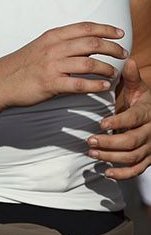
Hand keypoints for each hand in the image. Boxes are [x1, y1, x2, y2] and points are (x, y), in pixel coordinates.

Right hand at [0, 22, 124, 109]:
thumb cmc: (19, 66)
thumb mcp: (40, 48)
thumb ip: (62, 45)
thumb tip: (87, 45)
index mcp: (52, 37)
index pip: (85, 28)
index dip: (106, 29)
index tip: (120, 33)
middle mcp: (53, 49)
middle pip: (92, 43)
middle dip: (113, 48)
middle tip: (122, 53)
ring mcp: (52, 66)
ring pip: (89, 63)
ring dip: (106, 68)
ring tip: (113, 73)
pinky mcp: (50, 84)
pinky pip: (79, 84)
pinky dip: (95, 85)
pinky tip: (103, 86)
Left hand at [90, 58, 150, 180]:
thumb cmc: (143, 101)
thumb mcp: (139, 88)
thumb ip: (132, 77)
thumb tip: (129, 60)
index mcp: (148, 112)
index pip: (134, 118)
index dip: (118, 122)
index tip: (101, 123)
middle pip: (132, 141)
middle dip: (109, 142)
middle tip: (89, 140)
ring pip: (133, 156)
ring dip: (111, 157)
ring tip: (92, 152)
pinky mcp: (148, 158)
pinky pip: (138, 170)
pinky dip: (123, 174)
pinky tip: (107, 172)